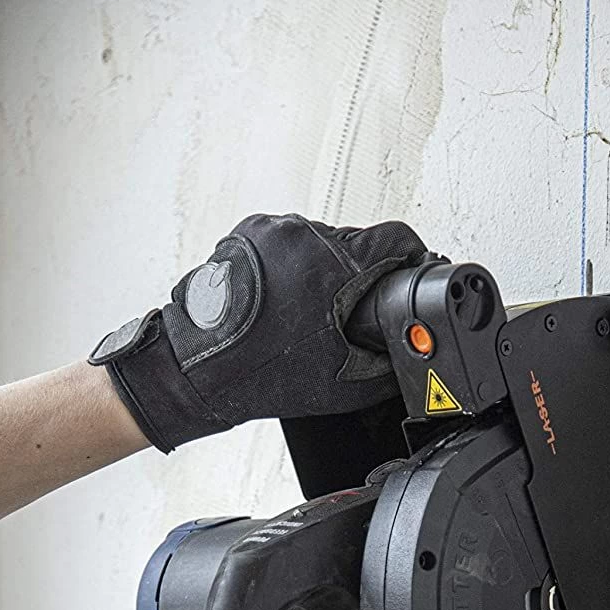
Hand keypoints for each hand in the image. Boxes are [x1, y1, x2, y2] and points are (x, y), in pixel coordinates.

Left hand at [88, 213, 426, 451]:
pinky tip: (282, 303)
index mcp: (334, 261)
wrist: (197, 370)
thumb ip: (388, 360)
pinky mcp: (246, 232)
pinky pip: (286, 244)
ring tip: (305, 315)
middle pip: (357, 243)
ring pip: (320, 243)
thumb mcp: (344, 380)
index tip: (412, 268)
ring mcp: (271, 229)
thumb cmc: (258, 374)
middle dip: (358, 277)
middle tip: (346, 315)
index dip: (412, 257)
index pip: (397, 238)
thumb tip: (413, 350)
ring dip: (323, 272)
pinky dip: (291, 268)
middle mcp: (303, 234)